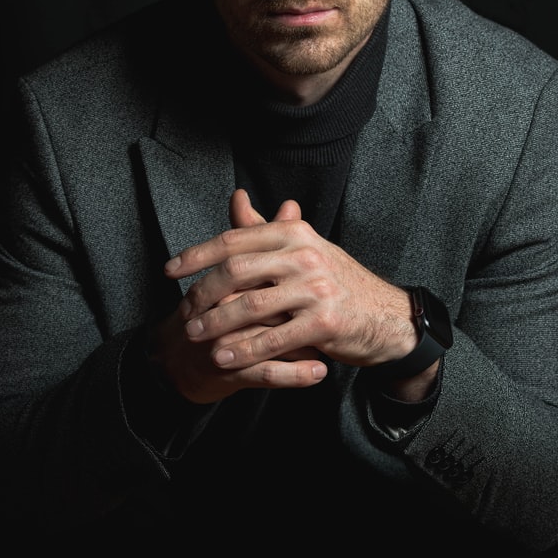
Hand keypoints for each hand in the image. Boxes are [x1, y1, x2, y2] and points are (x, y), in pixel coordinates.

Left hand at [164, 188, 418, 376]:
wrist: (386, 316)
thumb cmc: (336, 281)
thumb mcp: (303, 248)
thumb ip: (265, 229)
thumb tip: (236, 199)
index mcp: (295, 233)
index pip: (235, 240)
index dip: (197, 255)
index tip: (171, 270)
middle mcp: (305, 255)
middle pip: (237, 271)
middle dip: (202, 293)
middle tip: (182, 311)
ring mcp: (316, 289)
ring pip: (250, 306)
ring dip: (216, 324)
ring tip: (194, 336)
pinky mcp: (324, 323)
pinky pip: (273, 339)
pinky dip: (243, 350)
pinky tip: (224, 358)